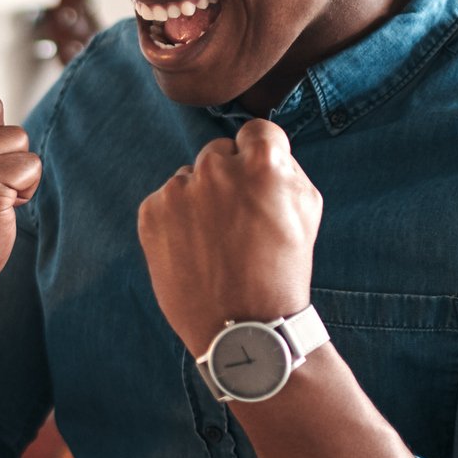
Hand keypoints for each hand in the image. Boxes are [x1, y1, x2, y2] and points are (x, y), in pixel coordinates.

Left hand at [137, 119, 321, 351]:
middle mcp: (217, 169)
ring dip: (199, 198)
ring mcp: (179, 190)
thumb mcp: (307, 210)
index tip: (258, 181)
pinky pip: (165, 201)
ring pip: (189, 178)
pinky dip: (176, 220)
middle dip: (228, 177)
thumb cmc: (281, 269)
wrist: (240, 326)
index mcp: (263, 163)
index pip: (257, 131)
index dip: (260, 156)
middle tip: (238, 220)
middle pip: (218, 152)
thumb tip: (260, 147)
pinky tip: (193, 249)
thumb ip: (285, 168)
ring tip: (215, 242)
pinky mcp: (151, 212)